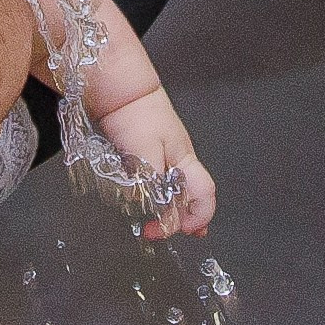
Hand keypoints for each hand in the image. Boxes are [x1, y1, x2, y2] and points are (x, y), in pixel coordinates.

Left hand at [97, 94, 215, 237]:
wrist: (119, 91)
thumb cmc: (137, 116)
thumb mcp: (146, 153)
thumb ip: (151, 183)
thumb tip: (154, 210)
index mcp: (185, 161)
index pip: (205, 195)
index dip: (200, 216)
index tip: (182, 231)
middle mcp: (178, 161)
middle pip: (190, 197)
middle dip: (182, 219)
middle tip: (159, 234)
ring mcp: (162, 157)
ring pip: (172, 191)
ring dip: (166, 210)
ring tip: (153, 226)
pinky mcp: (145, 153)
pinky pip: (154, 182)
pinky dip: (151, 196)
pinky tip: (141, 202)